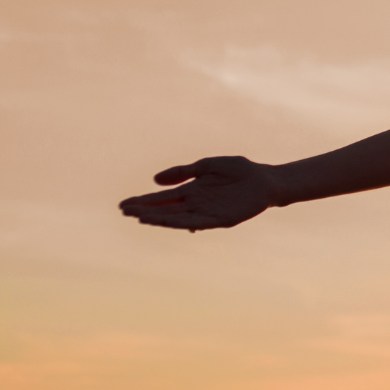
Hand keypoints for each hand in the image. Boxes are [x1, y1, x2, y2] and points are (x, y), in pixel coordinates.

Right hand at [118, 156, 277, 231]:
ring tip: (140, 217)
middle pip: (165, 209)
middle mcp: (196, 203)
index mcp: (192, 190)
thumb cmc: (239, 170)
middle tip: (124, 211)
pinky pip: (197, 222)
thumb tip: (155, 180)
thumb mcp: (207, 166)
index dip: (143, 201)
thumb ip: (183, 171)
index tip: (124, 204)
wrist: (265, 179)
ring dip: (159, 219)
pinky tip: (168, 222)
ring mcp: (207, 212)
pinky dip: (182, 223)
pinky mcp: (220, 219)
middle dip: (145, 210)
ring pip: (177, 218)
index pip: (162, 198)